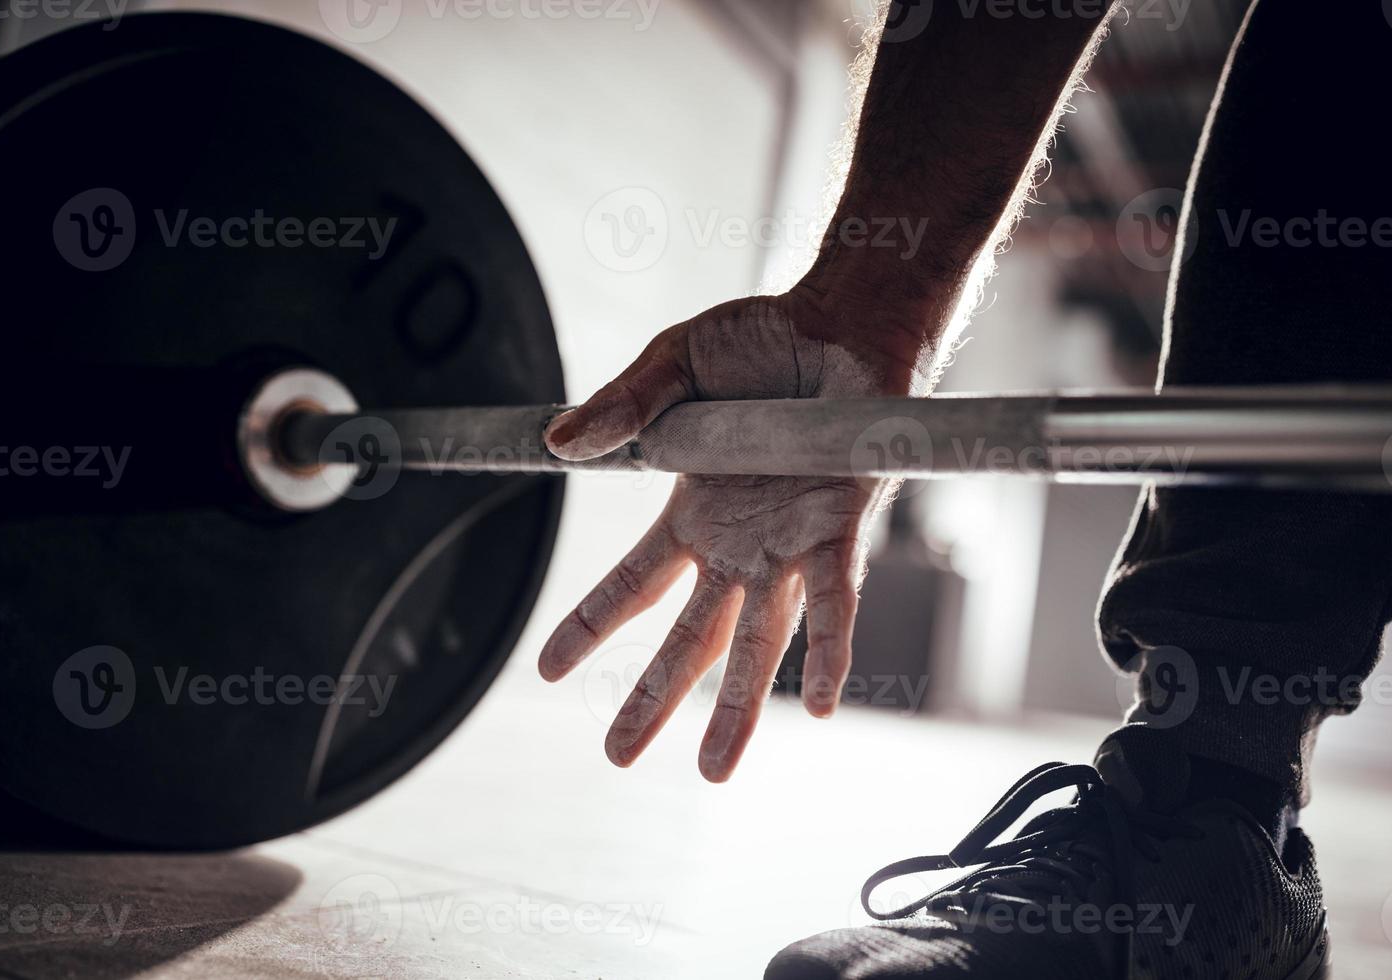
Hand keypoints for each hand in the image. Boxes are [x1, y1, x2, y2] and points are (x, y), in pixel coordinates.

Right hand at [536, 285, 931, 781]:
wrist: (845, 318)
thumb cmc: (764, 342)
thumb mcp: (672, 364)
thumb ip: (621, 405)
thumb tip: (559, 442)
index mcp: (696, 514)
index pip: (633, 586)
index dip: (590, 626)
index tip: (546, 670)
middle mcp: (741, 543)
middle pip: (689, 637)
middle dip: (652, 697)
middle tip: (617, 757)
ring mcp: (790, 543)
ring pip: (758, 639)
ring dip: (737, 706)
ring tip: (713, 771)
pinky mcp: (841, 525)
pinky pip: (834, 600)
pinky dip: (826, 652)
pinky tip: (814, 707)